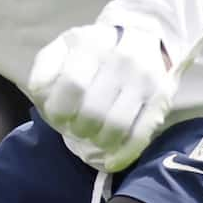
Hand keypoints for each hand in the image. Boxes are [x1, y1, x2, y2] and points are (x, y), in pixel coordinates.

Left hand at [28, 20, 178, 172]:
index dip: (59, 109)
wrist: (138, 40)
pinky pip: (142, 134)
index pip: (72, 85)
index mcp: (92, 44)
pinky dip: (125, 154)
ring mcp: (145, 79)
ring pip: (117, 125)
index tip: (58, 118)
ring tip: (93, 137)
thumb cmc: (90, 54)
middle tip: (77, 129)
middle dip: (78, 128)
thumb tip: (41, 93)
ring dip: (99, 141)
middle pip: (94, 110)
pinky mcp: (161, 98)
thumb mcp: (61, 51)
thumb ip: (45, 70)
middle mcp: (123, 58)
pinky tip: (112, 162)